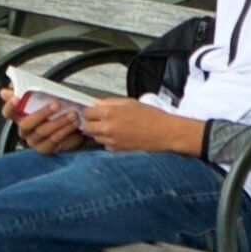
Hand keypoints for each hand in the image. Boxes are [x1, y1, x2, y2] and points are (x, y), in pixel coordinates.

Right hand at [8, 91, 89, 153]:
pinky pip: (53, 140)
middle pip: (26, 124)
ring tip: (71, 114)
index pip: (8, 112)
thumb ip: (28, 93)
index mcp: (19, 116)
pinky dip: (64, 130)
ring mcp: (34, 140)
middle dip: (41, 113)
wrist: (73, 128)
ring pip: (42, 131)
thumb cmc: (55, 112)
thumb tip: (8, 89)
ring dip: (58, 121)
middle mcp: (24, 130)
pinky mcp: (45, 149)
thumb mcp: (44, 99)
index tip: (17, 99)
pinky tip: (73, 123)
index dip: (10, 106)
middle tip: (56, 104)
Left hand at [76, 95, 209, 156]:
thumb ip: (110, 102)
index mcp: (110, 113)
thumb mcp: (129, 102)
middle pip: (86, 127)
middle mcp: (108, 127)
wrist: (164, 133)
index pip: (86, 112)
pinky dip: (107, 140)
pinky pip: (105, 144)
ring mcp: (112, 140)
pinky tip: (119, 135)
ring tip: (111, 127)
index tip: (93, 111)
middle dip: (90, 123)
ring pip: (95, 136)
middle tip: (99, 119)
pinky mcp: (117, 149)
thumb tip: (96, 103)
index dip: (89, 111)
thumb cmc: (150, 116)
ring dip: (98, 132)